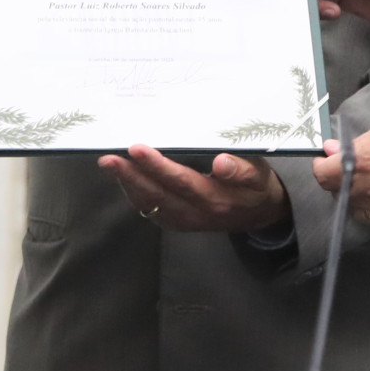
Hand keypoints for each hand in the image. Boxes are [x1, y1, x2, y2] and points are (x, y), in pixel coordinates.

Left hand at [100, 145, 290, 231]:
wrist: (260, 215)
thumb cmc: (258, 187)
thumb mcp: (260, 176)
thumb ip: (242, 170)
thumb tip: (221, 163)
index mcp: (215, 199)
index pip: (180, 181)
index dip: (157, 166)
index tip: (137, 149)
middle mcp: (195, 213)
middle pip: (157, 194)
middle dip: (131, 175)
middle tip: (109, 158)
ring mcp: (184, 220)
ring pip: (149, 204)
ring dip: (127, 184)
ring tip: (109, 163)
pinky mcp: (177, 221)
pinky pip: (150, 209)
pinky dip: (134, 193)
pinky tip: (124, 177)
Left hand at [310, 99, 369, 229]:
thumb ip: (360, 144)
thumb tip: (336, 150)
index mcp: (366, 163)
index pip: (324, 176)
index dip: (323, 166)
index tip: (327, 160)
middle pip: (340, 196)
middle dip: (342, 181)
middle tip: (353, 165)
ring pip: (361, 212)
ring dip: (360, 198)